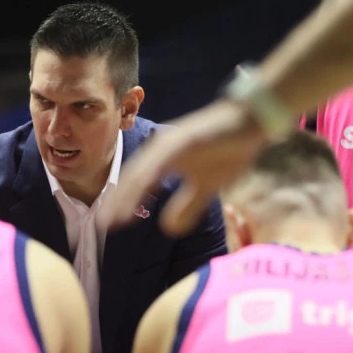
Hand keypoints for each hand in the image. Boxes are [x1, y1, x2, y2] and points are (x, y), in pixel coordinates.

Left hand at [101, 100, 266, 236]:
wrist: (249, 122)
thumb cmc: (228, 152)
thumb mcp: (205, 188)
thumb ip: (187, 207)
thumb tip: (168, 229)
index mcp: (162, 160)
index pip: (136, 185)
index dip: (121, 204)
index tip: (109, 226)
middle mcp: (160, 150)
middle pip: (131, 178)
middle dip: (116, 203)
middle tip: (103, 225)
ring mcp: (170, 143)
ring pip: (142, 172)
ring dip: (127, 194)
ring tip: (116, 217)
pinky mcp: (184, 139)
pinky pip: (162, 160)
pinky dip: (149, 177)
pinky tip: (141, 192)